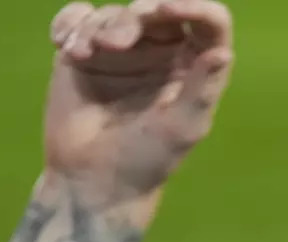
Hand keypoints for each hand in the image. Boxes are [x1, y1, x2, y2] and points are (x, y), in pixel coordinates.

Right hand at [45, 0, 233, 202]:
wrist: (92, 178)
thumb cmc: (146, 159)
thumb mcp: (181, 126)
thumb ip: (202, 88)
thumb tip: (223, 53)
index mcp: (195, 67)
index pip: (208, 23)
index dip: (193, 6)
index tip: (165, 9)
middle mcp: (162, 53)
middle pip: (157, 9)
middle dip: (136, 15)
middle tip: (118, 43)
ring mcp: (123, 51)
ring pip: (113, 13)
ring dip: (96, 27)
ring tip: (82, 54)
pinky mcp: (85, 53)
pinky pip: (78, 18)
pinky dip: (70, 24)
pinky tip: (64, 46)